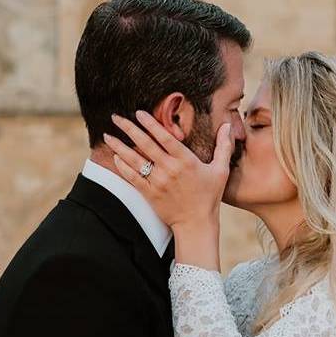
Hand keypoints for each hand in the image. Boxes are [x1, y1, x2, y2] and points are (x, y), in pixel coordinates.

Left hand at [103, 110, 233, 231]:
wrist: (196, 223)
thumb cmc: (209, 197)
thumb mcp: (220, 170)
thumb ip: (223, 146)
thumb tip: (228, 125)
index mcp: (186, 160)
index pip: (164, 137)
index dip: (150, 123)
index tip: (138, 112)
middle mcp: (170, 169)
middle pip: (145, 144)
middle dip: (128, 128)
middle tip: (116, 117)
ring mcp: (158, 182)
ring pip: (134, 160)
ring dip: (119, 146)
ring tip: (107, 135)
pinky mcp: (150, 194)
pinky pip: (132, 178)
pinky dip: (123, 166)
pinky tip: (115, 157)